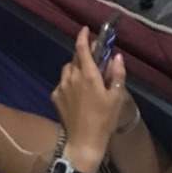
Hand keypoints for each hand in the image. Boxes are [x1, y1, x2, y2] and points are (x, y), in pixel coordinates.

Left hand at [52, 27, 126, 161]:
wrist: (84, 142)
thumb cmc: (104, 120)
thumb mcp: (116, 97)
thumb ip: (117, 74)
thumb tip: (117, 56)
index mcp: (88, 76)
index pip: (82, 49)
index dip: (83, 37)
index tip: (85, 30)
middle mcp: (72, 77)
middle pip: (75, 58)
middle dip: (83, 54)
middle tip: (93, 59)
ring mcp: (61, 87)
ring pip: (67, 70)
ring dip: (75, 68)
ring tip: (86, 78)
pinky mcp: (55, 97)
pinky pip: (62, 83)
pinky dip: (69, 82)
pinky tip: (78, 93)